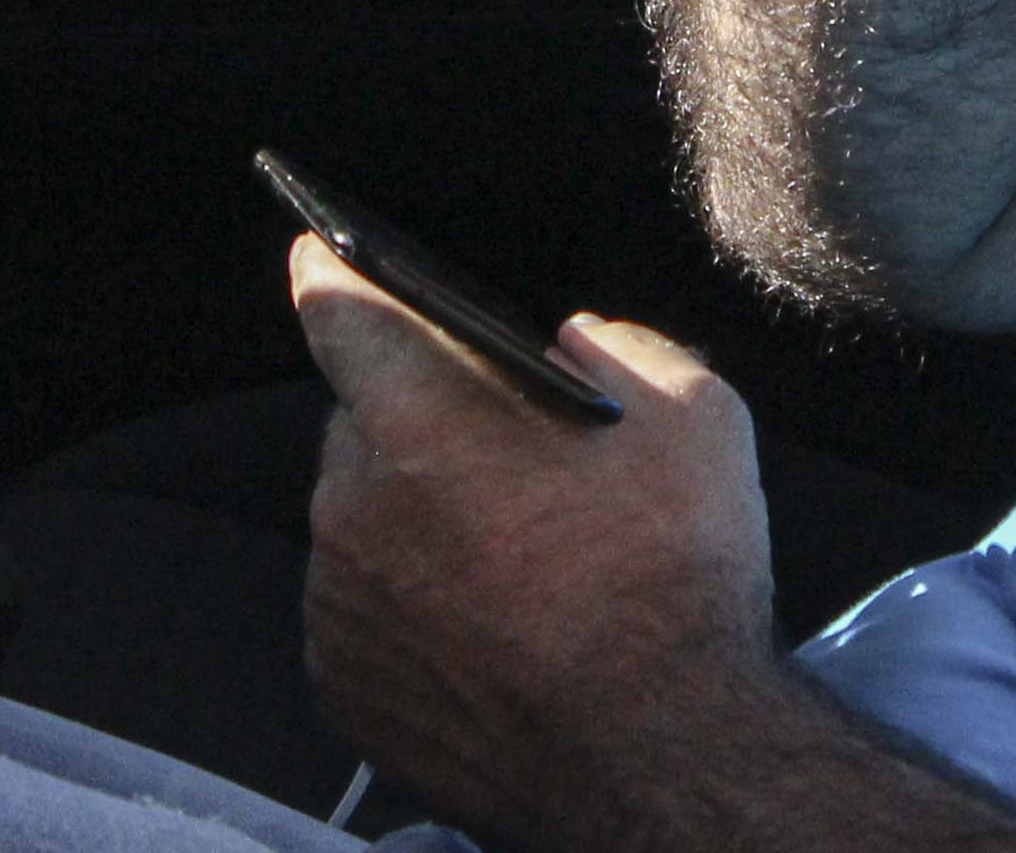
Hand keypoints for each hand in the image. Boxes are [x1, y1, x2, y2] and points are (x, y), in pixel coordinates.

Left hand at [294, 236, 780, 835]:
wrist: (659, 762)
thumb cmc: (674, 583)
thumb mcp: (694, 412)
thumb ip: (621, 346)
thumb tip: (578, 347)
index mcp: (419, 418)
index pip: (338, 308)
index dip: (334, 271)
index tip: (321, 254)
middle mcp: (352, 505)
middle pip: (364, 424)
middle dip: (421, 426)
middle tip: (512, 468)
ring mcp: (338, 606)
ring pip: (362, 523)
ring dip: (413, 522)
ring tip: (514, 566)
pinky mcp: (341, 688)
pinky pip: (362, 614)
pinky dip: (407, 609)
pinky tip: (488, 631)